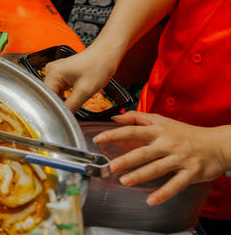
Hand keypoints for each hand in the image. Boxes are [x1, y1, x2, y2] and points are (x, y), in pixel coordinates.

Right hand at [42, 46, 117, 111]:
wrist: (106, 54)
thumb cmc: (98, 67)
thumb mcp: (84, 91)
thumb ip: (71, 106)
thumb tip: (63, 118)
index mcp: (53, 73)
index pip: (47, 97)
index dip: (55, 108)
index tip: (64, 117)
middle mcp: (50, 71)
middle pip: (49, 95)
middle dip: (59, 104)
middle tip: (72, 110)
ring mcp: (55, 71)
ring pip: (54, 93)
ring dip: (62, 100)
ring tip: (75, 99)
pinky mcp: (60, 73)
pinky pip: (58, 89)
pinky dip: (65, 95)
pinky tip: (74, 95)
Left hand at [94, 112, 229, 205]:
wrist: (217, 144)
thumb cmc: (186, 133)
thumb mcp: (162, 120)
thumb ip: (137, 117)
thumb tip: (115, 117)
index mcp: (159, 131)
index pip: (133, 130)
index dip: (115, 134)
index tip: (99, 139)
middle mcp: (168, 144)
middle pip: (144, 152)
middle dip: (127, 160)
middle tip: (111, 167)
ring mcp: (180, 159)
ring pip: (157, 168)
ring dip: (140, 175)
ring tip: (125, 181)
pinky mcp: (191, 173)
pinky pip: (176, 184)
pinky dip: (164, 193)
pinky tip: (151, 200)